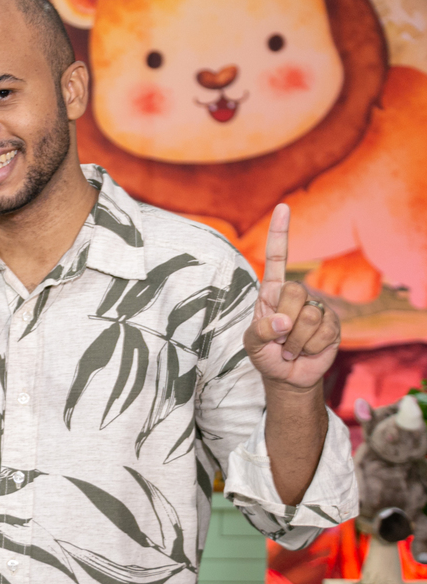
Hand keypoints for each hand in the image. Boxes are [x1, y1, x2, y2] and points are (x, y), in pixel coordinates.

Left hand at [243, 204, 340, 389]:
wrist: (286, 376)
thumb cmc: (264, 354)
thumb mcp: (251, 344)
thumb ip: (260, 331)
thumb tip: (284, 322)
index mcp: (271, 293)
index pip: (277, 258)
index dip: (280, 233)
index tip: (282, 207)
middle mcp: (296, 295)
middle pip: (294, 291)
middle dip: (283, 321)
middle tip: (278, 339)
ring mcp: (316, 308)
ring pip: (309, 316)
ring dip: (295, 341)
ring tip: (289, 348)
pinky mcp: (332, 325)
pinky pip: (323, 333)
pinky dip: (309, 348)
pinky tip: (305, 351)